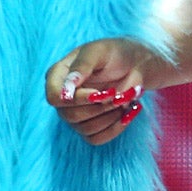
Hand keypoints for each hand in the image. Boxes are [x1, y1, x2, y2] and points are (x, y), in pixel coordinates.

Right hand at [44, 36, 168, 144]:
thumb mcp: (99, 51)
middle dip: (99, 106)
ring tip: (124, 98)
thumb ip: (82, 66)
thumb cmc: (115, 53)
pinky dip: (115, 127)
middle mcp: (64, 97)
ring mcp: (76, 114)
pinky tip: (127, 112)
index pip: (54, 97)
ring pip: (84, 129)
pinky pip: (96, 138)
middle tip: (116, 92)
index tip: (98, 93)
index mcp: (58, 75)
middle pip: (70, 116)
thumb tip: (66, 90)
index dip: (75, 99)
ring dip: (109, 115)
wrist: (137, 64)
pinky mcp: (91, 127)